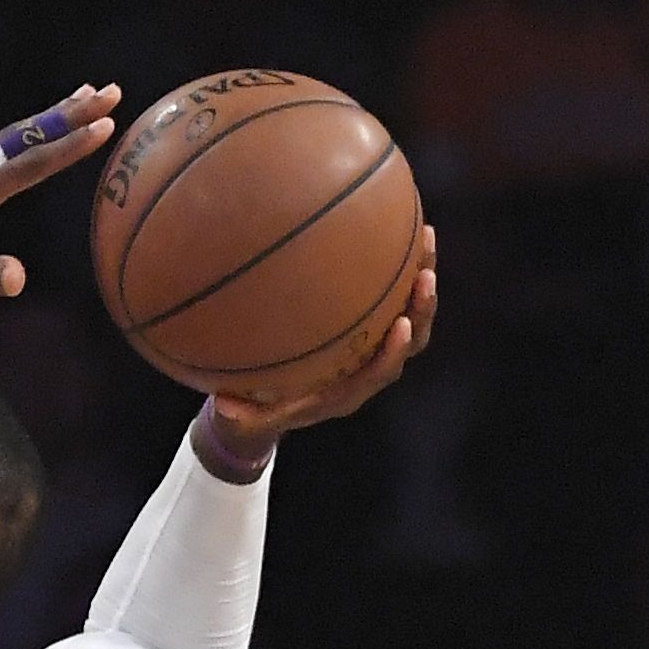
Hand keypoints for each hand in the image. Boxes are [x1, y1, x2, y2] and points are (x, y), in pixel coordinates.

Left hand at [0, 82, 121, 299]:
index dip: (71, 145)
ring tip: (84, 98)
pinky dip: (27, 131)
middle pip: (29, 134)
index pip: (32, 163)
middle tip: (111, 91)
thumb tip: (17, 279)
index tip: (106, 124)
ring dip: (52, 115)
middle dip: (71, 113)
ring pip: (14, 133)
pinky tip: (34, 133)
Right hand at [209, 228, 438, 450]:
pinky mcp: (371, 328)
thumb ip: (241, 414)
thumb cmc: (264, 412)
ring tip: (426, 238)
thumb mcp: (249, 417)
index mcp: (347, 392)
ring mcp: (373, 346)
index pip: (379, 373)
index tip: (401, 326)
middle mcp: (368, 370)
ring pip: (410, 314)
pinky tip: (401, 230)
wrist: (278, 412)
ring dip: (421, 277)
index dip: (393, 352)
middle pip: (410, 340)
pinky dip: (402, 268)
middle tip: (425, 275)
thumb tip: (222, 404)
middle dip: (421, 309)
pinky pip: (394, 297)